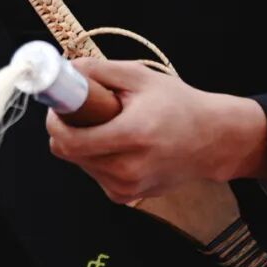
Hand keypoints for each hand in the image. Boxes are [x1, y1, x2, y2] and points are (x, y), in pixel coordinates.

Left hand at [44, 58, 266, 204]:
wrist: (212, 141)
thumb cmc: (178, 105)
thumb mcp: (140, 77)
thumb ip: (100, 71)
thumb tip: (66, 69)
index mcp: (131, 137)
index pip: (69, 141)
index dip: (55, 122)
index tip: (59, 106)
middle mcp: (127, 169)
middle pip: (68, 153)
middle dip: (69, 129)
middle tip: (85, 110)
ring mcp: (126, 188)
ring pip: (79, 164)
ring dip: (84, 144)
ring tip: (112, 126)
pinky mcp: (125, 197)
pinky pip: (94, 174)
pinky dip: (98, 157)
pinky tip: (121, 145)